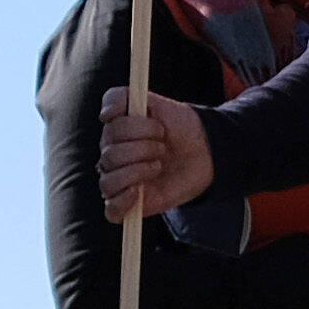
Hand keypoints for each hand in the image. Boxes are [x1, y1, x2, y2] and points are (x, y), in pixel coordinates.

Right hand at [96, 88, 215, 220]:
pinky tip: (139, 191)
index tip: (160, 127)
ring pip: (108, 182)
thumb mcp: (155, 102)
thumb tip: (104, 114)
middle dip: (143, 149)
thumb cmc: (178, 126)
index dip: (137, 128)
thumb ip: (122, 97)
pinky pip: (111, 211)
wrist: (204, 151)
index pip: (111, 129)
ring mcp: (120, 181)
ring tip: (158, 165)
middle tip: (163, 147)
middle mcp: (113, 157)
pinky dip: (123, 201)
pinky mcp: (130, 204)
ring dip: (137, 172)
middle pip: (110, 156)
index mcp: (115, 133)